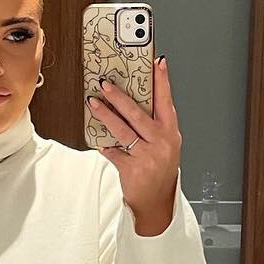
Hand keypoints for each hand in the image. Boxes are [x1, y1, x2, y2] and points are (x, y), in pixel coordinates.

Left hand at [86, 56, 181, 235]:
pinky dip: (105, 145)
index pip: (166, 101)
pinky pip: (113, 152)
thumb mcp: (165, 144)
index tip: (157, 62)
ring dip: (105, 115)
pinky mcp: (132, 169)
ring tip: (93, 103)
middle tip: (105, 84)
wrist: (156, 201)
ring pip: (122, 130)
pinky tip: (99, 140)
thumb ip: (154, 124)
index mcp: (170, 132)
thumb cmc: (160, 169)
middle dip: (119, 97)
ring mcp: (147, 156)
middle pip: (137, 114)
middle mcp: (161, 142)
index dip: (162, 81)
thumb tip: (131, 101)